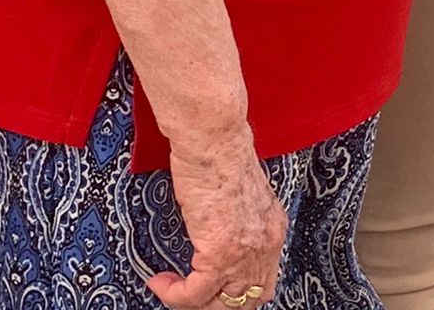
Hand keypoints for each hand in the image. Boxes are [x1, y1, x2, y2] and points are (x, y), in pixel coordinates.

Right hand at [146, 128, 284, 307]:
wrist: (215, 141)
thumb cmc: (221, 157)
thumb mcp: (241, 195)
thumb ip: (240, 221)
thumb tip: (221, 236)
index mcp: (272, 228)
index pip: (264, 283)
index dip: (236, 296)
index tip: (209, 292)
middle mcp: (265, 243)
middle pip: (247, 301)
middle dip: (213, 304)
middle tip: (187, 295)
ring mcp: (245, 251)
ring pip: (221, 304)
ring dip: (191, 303)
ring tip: (170, 288)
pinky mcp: (220, 252)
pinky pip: (195, 294)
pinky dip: (174, 295)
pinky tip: (161, 281)